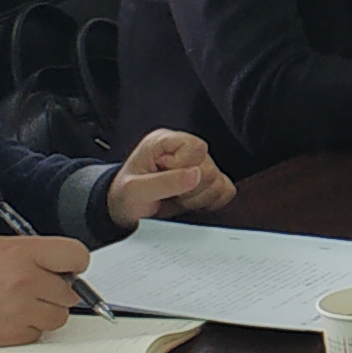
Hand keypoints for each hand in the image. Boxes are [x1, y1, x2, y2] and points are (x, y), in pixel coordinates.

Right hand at [0, 232, 89, 347]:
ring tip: (23, 303)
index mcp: (25, 253)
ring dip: (47, 311)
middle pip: (72, 291)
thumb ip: (40, 252)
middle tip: (38, 287)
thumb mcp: (5, 245)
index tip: (70, 267)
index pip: (77, 256)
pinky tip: (13, 317)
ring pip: (60, 316)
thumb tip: (69, 266)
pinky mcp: (16, 335)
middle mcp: (27, 281)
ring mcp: (22, 310)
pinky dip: (31, 328)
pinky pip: (41, 333)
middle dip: (58, 290)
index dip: (75, 263)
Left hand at [106, 130, 231, 225]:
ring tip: (177, 199)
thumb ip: (164, 182)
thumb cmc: (126, 196)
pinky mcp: (208, 182)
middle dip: (189, 189)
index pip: (195, 146)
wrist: (126, 211)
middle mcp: (184, 149)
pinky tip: (190, 203)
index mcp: (165, 142)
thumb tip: (195, 174)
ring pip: (219, 181)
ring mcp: (199, 165)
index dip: (183, 166)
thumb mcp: (135, 190)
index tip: (162, 176)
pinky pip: (225, 191)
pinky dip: (210, 203)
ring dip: (198, 198)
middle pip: (209, 167)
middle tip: (169, 194)